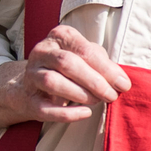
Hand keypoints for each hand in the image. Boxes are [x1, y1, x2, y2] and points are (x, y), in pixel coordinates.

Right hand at [0, 25, 132, 134]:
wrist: (34, 86)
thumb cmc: (69, 69)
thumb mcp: (87, 58)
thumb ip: (104, 65)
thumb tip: (121, 81)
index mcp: (60, 36)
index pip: (84, 50)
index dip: (106, 69)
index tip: (123, 84)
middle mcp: (42, 51)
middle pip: (67, 63)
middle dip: (94, 82)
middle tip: (111, 95)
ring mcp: (31, 74)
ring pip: (52, 82)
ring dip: (79, 93)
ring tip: (96, 101)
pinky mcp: (27, 98)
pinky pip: (45, 108)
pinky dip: (67, 114)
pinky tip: (85, 113)